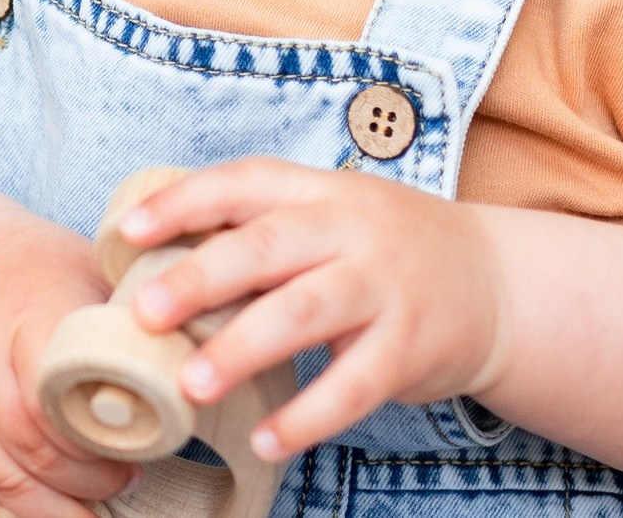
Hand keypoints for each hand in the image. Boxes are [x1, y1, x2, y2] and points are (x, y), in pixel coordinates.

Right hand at [0, 220, 136, 517]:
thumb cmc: (36, 269)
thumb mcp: (87, 269)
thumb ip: (129, 319)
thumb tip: (198, 371)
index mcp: (24, 310)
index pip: (62, 393)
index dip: (105, 440)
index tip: (144, 452)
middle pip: (33, 447)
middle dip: (88, 483)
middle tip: (127, 484)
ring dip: (51, 511)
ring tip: (92, 512)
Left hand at [116, 158, 507, 460]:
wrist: (496, 284)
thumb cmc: (385, 252)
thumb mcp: (332, 219)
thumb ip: (262, 233)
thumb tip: (157, 262)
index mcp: (322, 191)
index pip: (245, 182)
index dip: (183, 201)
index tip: (126, 232)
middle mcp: (354, 229)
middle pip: (268, 245)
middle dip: (200, 277)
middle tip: (143, 312)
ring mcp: (386, 286)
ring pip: (305, 312)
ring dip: (243, 348)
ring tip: (191, 384)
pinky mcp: (412, 345)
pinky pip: (353, 385)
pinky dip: (307, 416)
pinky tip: (266, 440)